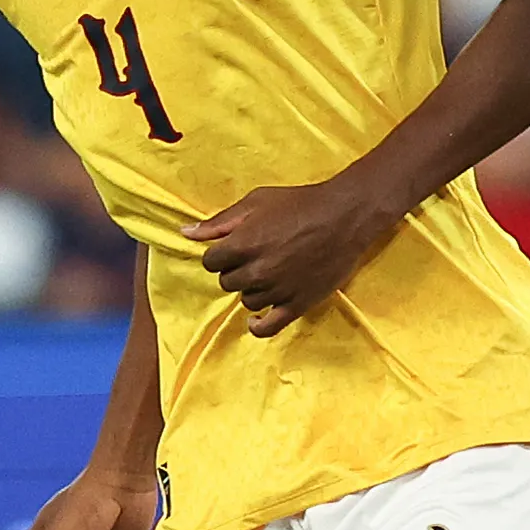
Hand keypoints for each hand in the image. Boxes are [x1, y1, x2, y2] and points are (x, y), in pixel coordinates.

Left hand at [184, 177, 401, 336]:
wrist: (344, 216)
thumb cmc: (299, 204)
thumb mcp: (255, 202)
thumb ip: (219, 222)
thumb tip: (185, 233)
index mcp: (243, 245)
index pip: (210, 262)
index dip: (220, 254)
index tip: (234, 248)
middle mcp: (257, 271)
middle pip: (227, 282)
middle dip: (236, 270)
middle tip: (256, 257)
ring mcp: (277, 290)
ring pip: (247, 301)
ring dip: (252, 289)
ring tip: (269, 273)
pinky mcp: (297, 304)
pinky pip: (268, 327)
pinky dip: (258, 326)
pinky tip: (257, 319)